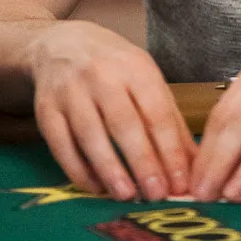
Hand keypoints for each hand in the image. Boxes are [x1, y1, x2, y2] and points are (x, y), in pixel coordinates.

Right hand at [26, 20, 195, 201]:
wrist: (61, 44)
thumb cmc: (114, 67)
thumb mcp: (146, 80)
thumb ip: (170, 121)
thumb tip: (194, 165)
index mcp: (135, 67)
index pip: (156, 111)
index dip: (169, 149)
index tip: (180, 182)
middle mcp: (102, 76)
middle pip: (124, 123)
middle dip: (142, 162)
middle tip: (157, 195)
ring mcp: (71, 92)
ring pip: (90, 135)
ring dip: (110, 169)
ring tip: (127, 196)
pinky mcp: (46, 109)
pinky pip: (61, 145)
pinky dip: (79, 170)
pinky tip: (96, 188)